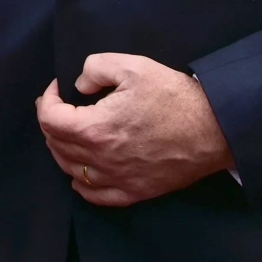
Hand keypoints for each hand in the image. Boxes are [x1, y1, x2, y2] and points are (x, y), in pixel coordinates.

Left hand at [35, 53, 233, 206]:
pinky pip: (94, 195)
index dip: (46, 100)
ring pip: (71, 170)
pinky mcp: (134, 192)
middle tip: (61, 106)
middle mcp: (101, 160)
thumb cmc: (175, 97)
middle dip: (52, 122)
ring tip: (70, 131)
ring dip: (62, 149)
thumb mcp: (133, 66)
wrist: (214, 129)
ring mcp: (117, 179)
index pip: (49, 120)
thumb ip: (96, 68)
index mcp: (96, 129)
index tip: (57, 89)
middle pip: (56, 145)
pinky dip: (81, 183)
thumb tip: (79, 85)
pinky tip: (82, 171)